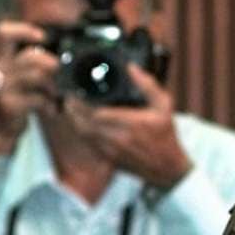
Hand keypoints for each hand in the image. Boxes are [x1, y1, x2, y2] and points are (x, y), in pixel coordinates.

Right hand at [0, 20, 59, 146]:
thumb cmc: (10, 96)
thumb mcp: (14, 73)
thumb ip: (28, 61)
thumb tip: (55, 58)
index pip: (4, 34)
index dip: (24, 31)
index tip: (43, 37)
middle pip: (28, 57)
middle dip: (48, 61)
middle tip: (56, 69)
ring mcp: (3, 87)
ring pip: (38, 77)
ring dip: (51, 86)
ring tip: (53, 95)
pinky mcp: (10, 105)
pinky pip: (39, 99)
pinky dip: (50, 104)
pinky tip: (51, 109)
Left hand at [64, 63, 192, 188]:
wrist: (166, 167)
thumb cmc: (165, 134)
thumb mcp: (164, 106)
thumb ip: (148, 85)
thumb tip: (131, 67)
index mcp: (130, 124)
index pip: (97, 113)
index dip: (82, 103)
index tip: (75, 91)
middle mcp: (118, 138)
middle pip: (85, 123)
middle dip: (73, 110)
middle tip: (68, 96)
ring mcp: (111, 150)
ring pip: (84, 133)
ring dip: (74, 119)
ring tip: (70, 106)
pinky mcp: (109, 157)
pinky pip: (89, 142)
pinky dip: (82, 130)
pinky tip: (80, 120)